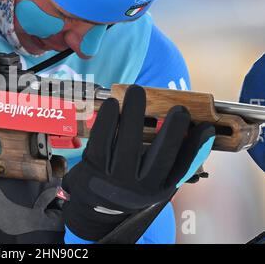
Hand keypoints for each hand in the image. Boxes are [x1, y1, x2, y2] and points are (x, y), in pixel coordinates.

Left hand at [62, 85, 215, 240]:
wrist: (95, 208)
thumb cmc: (129, 184)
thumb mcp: (153, 182)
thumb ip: (171, 161)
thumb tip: (198, 133)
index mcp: (158, 188)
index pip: (182, 167)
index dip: (196, 147)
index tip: (206, 127)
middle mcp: (139, 187)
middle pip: (160, 156)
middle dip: (173, 131)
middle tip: (180, 109)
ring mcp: (115, 179)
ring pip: (128, 143)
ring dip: (134, 113)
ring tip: (137, 91)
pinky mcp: (94, 169)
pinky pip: (101, 141)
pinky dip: (107, 120)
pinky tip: (112, 104)